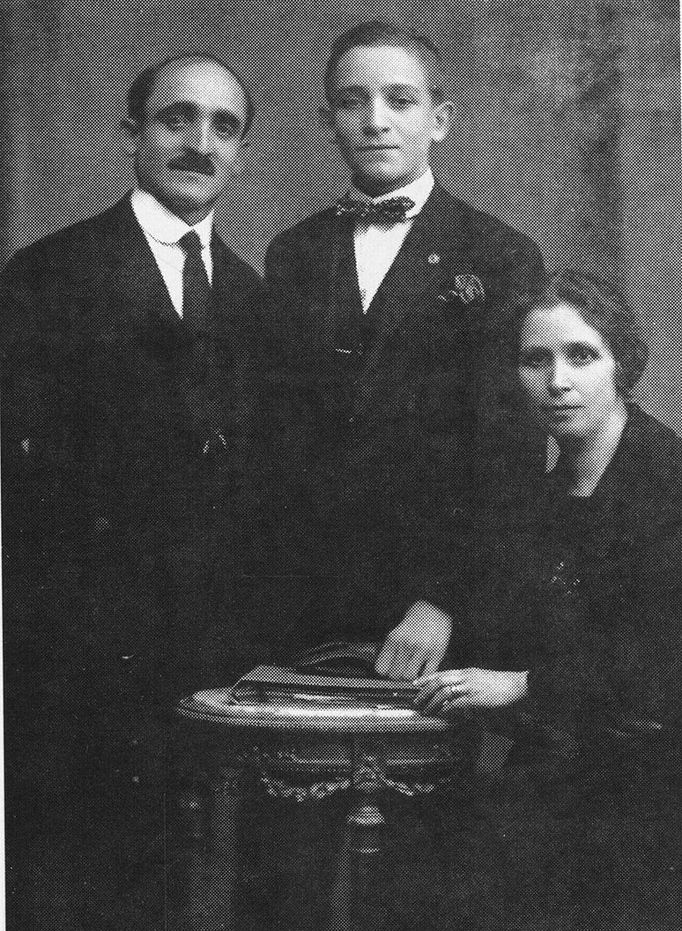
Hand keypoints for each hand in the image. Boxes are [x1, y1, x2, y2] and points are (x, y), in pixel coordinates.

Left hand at [375, 601, 452, 679]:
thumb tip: (385, 667)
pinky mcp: (436, 654)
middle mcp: (406, 645)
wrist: (435, 607)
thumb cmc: (414, 618)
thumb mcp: (396, 630)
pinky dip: (424, 675)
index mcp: (394, 639)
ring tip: (413, 668)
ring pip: (409, 677)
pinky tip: (424, 669)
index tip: (389, 668)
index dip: (385, 670)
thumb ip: (390, 648)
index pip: (381, 669)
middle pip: (394, 675)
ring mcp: (422, 651)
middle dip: (397, 674)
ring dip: (410, 675)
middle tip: (402, 667)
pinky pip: (427, 675)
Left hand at [413, 668, 528, 715]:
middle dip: (424, 691)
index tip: (416, 683)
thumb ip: (468, 686)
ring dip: (432, 702)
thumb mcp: (481, 680)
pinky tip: (441, 713)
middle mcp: (465, 676)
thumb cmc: (502, 684)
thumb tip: (458, 697)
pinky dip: (446, 708)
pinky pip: (455, 702)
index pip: (441, 673)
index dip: (427, 678)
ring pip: (443, 691)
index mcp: (466, 671)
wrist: (518, 685)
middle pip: (438, 681)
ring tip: (426, 710)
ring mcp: (469, 686)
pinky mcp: (475, 697)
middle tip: (416, 700)